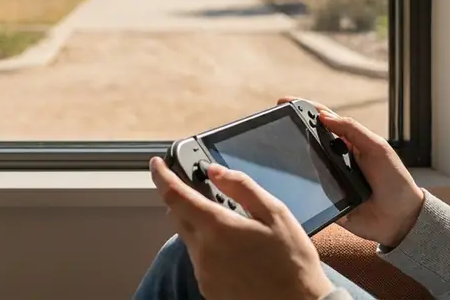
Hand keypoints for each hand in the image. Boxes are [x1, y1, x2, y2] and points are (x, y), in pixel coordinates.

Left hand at [149, 156, 332, 299]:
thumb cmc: (292, 261)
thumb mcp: (275, 214)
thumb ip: (241, 187)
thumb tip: (214, 170)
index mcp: (218, 228)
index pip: (175, 195)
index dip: (162, 176)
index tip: (157, 163)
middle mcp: (203, 251)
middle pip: (178, 216)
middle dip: (186, 201)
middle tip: (209, 197)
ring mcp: (203, 272)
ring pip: (189, 238)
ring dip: (201, 227)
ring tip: (235, 232)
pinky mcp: (207, 287)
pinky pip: (199, 259)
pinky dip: (209, 249)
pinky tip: (235, 253)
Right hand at [278, 97, 423, 247]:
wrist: (400, 220)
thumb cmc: (395, 181)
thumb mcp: (377, 149)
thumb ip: (352, 130)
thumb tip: (322, 115)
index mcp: (347, 142)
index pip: (321, 121)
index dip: (302, 109)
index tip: (282, 102)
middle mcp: (334, 158)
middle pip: (306, 140)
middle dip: (289, 129)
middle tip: (273, 123)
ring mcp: (327, 178)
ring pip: (302, 164)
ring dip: (289, 157)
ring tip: (274, 147)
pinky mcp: (322, 198)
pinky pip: (304, 189)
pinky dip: (294, 183)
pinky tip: (283, 177)